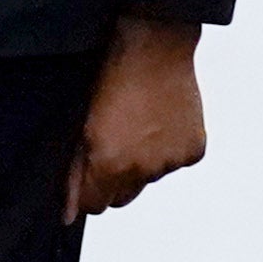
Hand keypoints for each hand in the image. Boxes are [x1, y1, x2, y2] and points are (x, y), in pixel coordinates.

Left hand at [66, 16, 205, 221]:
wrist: (153, 48)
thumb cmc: (110, 79)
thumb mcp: (80, 125)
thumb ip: (73, 173)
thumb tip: (68, 213)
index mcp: (110, 165)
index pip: (94, 206)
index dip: (87, 190)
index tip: (87, 174)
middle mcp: (143, 169)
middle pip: (121, 198)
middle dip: (113, 180)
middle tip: (112, 145)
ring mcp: (171, 161)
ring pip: (149, 179)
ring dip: (142, 162)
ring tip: (137, 125)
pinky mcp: (194, 150)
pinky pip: (175, 163)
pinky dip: (168, 150)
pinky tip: (160, 122)